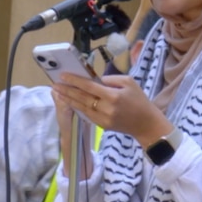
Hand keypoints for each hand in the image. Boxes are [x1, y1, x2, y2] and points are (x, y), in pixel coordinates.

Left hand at [53, 73, 172, 148]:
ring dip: (68, 99)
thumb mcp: (129, 82)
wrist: (146, 124)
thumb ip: (111, 79)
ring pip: (81, 107)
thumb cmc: (139, 100)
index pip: (89, 86)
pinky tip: (70, 102)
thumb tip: (95, 79)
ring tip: (58, 92)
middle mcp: (106, 108)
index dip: (75, 81)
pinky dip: (77, 108)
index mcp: (113, 96)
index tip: (63, 75)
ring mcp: (103, 119)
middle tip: (55, 84)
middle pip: (82, 97)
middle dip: (67, 90)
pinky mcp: (102, 126)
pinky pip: (86, 115)